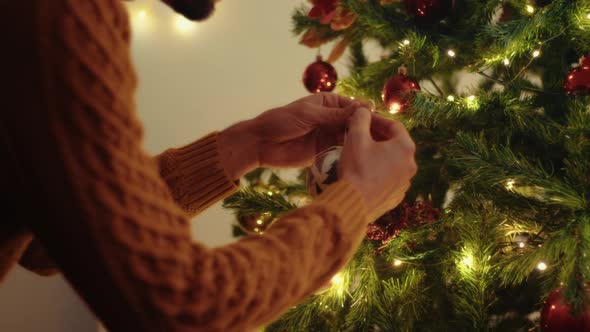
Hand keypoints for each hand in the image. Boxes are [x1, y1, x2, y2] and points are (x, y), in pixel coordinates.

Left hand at [218, 93, 367, 179]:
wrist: (261, 143)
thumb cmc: (281, 121)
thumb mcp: (310, 115)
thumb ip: (335, 115)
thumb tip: (363, 108)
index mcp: (330, 103)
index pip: (355, 107)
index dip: (367, 115)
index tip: (380, 124)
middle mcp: (332, 119)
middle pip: (356, 125)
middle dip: (366, 132)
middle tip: (382, 143)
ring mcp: (329, 136)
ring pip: (350, 140)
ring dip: (360, 146)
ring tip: (374, 155)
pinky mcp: (324, 152)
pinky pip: (341, 154)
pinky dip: (349, 157)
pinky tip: (359, 163)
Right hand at [339, 108, 416, 219]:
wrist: (353, 204)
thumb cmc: (357, 167)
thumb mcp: (356, 137)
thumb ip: (360, 118)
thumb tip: (363, 110)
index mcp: (405, 148)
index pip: (394, 126)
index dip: (377, 118)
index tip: (363, 117)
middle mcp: (410, 165)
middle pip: (395, 143)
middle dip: (377, 135)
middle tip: (361, 132)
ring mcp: (405, 183)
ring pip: (392, 160)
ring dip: (378, 153)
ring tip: (361, 151)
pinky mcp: (396, 196)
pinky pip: (389, 177)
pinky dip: (378, 169)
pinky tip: (364, 170)